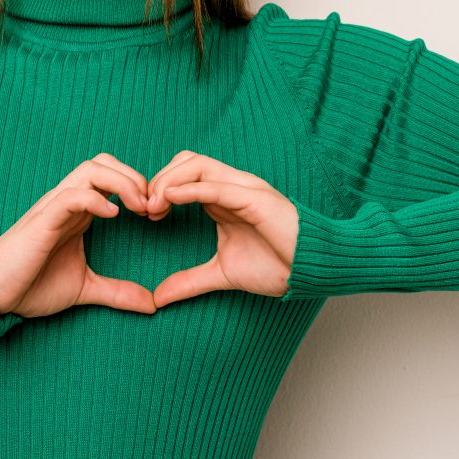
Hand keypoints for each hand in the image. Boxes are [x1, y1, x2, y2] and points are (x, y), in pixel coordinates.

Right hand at [0, 153, 157, 318]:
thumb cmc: (32, 285)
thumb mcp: (85, 289)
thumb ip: (117, 292)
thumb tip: (152, 304)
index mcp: (78, 211)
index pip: (111, 175)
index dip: (139, 186)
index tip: (158, 214)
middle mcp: (68, 201)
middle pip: (104, 162)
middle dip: (134, 176)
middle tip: (152, 207)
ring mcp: (55, 207)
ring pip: (90, 169)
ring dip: (121, 182)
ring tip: (139, 208)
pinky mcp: (43, 220)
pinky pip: (70, 195)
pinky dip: (95, 198)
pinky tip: (113, 215)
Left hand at [145, 151, 299, 303]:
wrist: (313, 271)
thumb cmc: (277, 266)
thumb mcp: (222, 274)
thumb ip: (190, 280)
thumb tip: (158, 297)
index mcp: (223, 197)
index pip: (183, 173)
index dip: (159, 187)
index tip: (146, 214)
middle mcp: (232, 186)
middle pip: (186, 161)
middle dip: (159, 179)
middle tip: (145, 208)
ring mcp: (244, 189)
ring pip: (198, 165)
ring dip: (169, 181)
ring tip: (154, 205)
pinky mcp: (255, 199)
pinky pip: (218, 185)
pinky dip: (191, 188)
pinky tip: (171, 198)